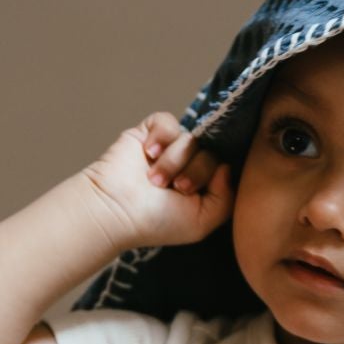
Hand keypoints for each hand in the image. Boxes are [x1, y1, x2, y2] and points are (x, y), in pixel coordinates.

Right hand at [82, 112, 231, 250]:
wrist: (117, 210)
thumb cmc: (156, 222)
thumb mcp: (202, 221)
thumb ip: (226, 199)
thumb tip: (226, 166)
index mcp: (202, 186)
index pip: (225, 167)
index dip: (214, 177)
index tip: (191, 194)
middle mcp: (188, 165)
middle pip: (210, 152)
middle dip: (194, 172)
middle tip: (175, 188)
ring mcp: (168, 148)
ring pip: (190, 138)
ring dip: (173, 162)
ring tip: (154, 180)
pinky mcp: (148, 133)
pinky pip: (167, 121)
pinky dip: (161, 136)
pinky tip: (149, 153)